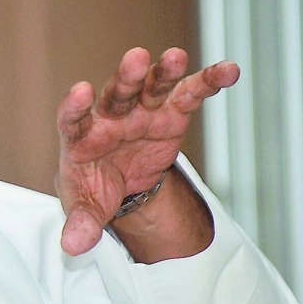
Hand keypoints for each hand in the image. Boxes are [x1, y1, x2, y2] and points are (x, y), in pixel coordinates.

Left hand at [55, 47, 238, 256]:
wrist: (117, 182)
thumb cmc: (93, 187)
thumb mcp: (85, 208)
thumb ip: (81, 223)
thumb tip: (74, 246)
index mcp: (81, 137)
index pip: (73, 118)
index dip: (75, 105)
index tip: (80, 92)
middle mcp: (110, 117)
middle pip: (116, 94)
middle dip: (126, 78)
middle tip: (136, 58)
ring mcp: (141, 112)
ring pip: (151, 87)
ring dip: (164, 72)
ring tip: (177, 57)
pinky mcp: (171, 114)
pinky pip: (190, 94)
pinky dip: (208, 81)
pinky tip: (229, 70)